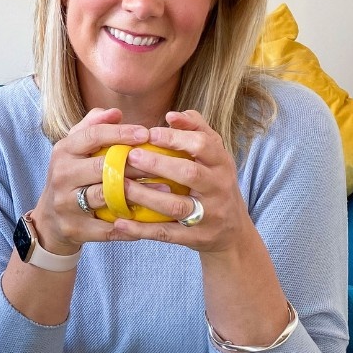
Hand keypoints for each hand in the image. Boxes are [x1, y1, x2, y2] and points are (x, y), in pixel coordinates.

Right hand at [28, 108, 150, 255]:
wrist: (50, 219)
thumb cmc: (71, 176)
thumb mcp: (75, 149)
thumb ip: (93, 126)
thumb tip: (116, 112)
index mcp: (63, 151)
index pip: (93, 136)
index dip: (120, 133)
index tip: (146, 133)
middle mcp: (62, 175)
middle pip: (102, 167)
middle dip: (134, 164)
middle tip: (162, 162)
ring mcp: (66, 203)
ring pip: (106, 197)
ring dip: (138, 194)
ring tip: (164, 190)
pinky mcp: (74, 228)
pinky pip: (107, 228)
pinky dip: (130, 226)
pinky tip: (151, 219)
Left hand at [105, 109, 246, 254]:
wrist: (232, 232)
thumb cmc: (215, 184)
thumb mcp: (215, 157)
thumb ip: (197, 130)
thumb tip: (172, 115)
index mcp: (222, 164)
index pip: (203, 145)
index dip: (177, 138)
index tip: (150, 132)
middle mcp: (218, 188)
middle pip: (189, 174)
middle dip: (159, 164)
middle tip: (131, 155)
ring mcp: (208, 215)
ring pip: (176, 205)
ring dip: (146, 196)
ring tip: (122, 186)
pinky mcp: (196, 238)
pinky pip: (167, 233)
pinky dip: (142, 229)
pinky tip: (120, 222)